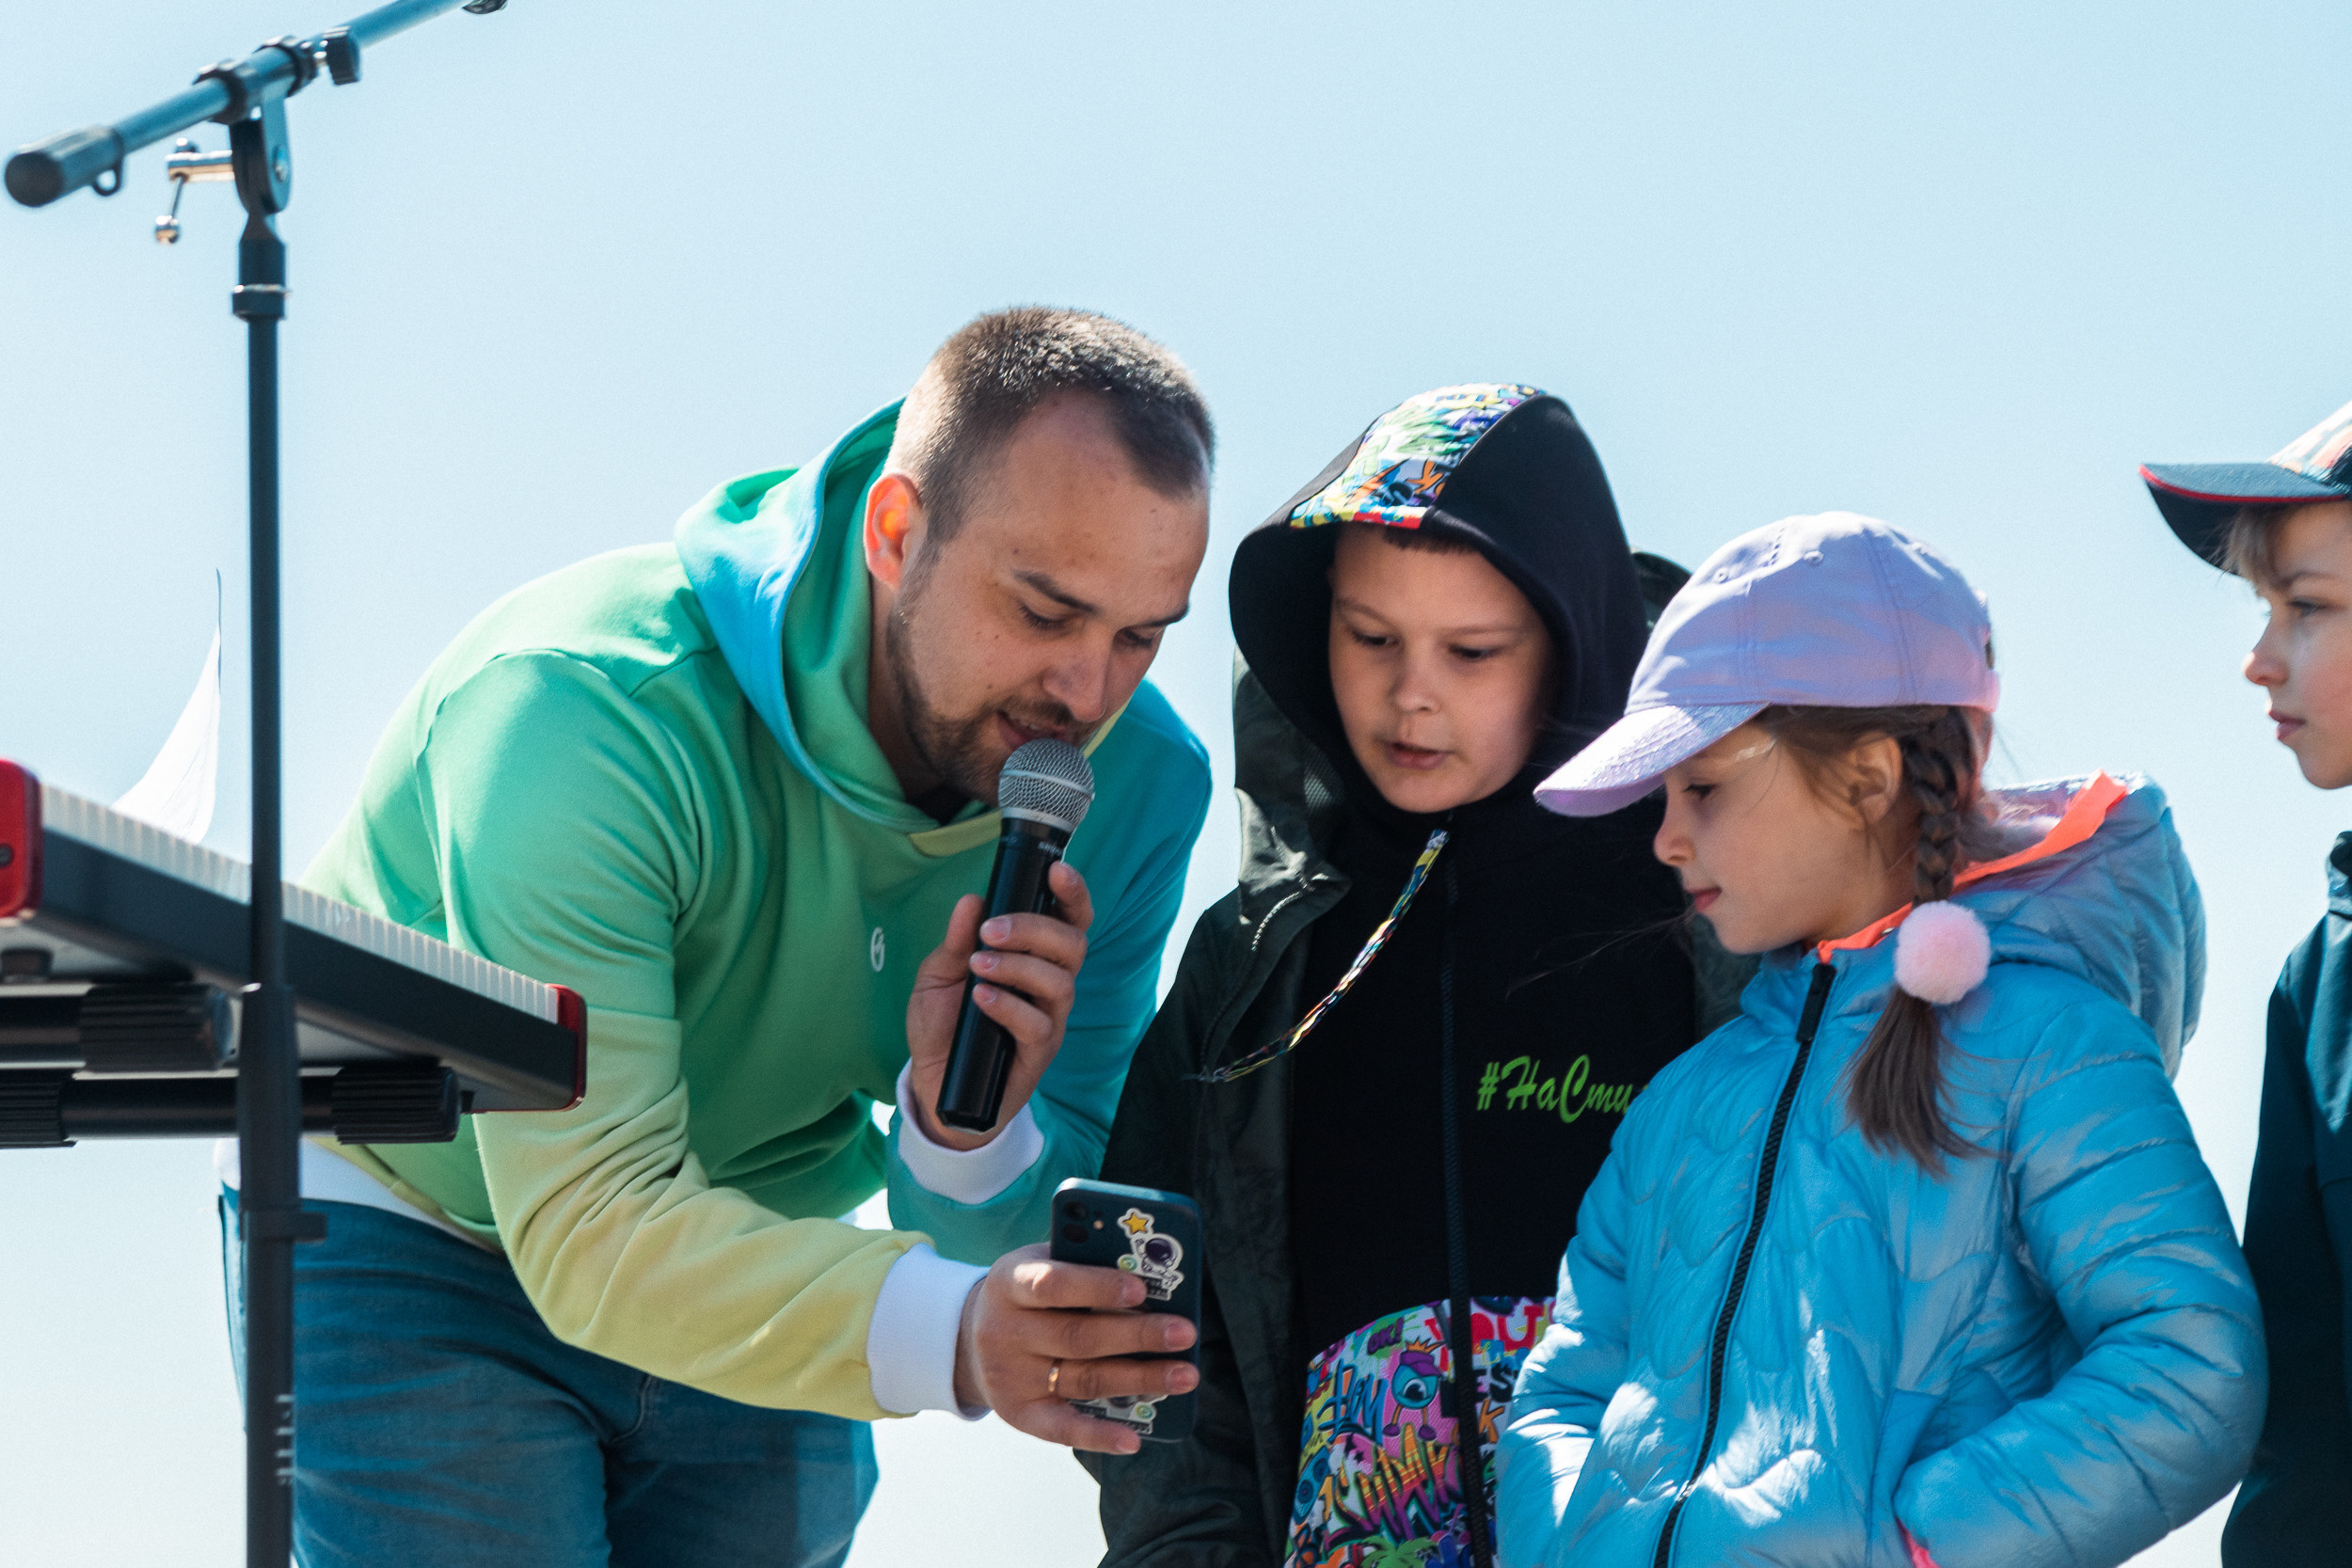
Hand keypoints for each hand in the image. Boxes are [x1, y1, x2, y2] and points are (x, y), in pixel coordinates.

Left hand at [905, 860, 1093, 1151]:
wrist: (933, 1083)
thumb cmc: (943, 1026)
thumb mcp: (936, 976)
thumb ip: (954, 942)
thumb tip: (971, 902)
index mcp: (1034, 958)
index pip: (1070, 920)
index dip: (1072, 894)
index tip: (1056, 871)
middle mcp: (1051, 985)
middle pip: (1073, 945)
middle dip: (1034, 928)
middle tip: (989, 931)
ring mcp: (1049, 1019)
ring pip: (1060, 983)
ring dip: (1019, 966)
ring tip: (978, 966)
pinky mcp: (1038, 1053)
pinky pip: (1038, 1025)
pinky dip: (1009, 1006)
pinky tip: (981, 998)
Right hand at [952, 1243, 1198, 1453]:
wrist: (971, 1336)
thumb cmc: (1031, 1292)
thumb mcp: (1043, 1262)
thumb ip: (1084, 1263)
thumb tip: (1150, 1273)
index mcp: (1011, 1281)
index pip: (1053, 1284)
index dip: (1097, 1287)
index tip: (1141, 1289)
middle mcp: (1004, 1330)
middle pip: (1078, 1336)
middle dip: (1138, 1336)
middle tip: (1185, 1333)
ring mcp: (1009, 1376)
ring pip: (1083, 1379)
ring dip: (1140, 1380)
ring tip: (1185, 1375)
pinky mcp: (1018, 1413)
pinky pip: (1060, 1429)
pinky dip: (1098, 1436)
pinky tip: (1133, 1438)